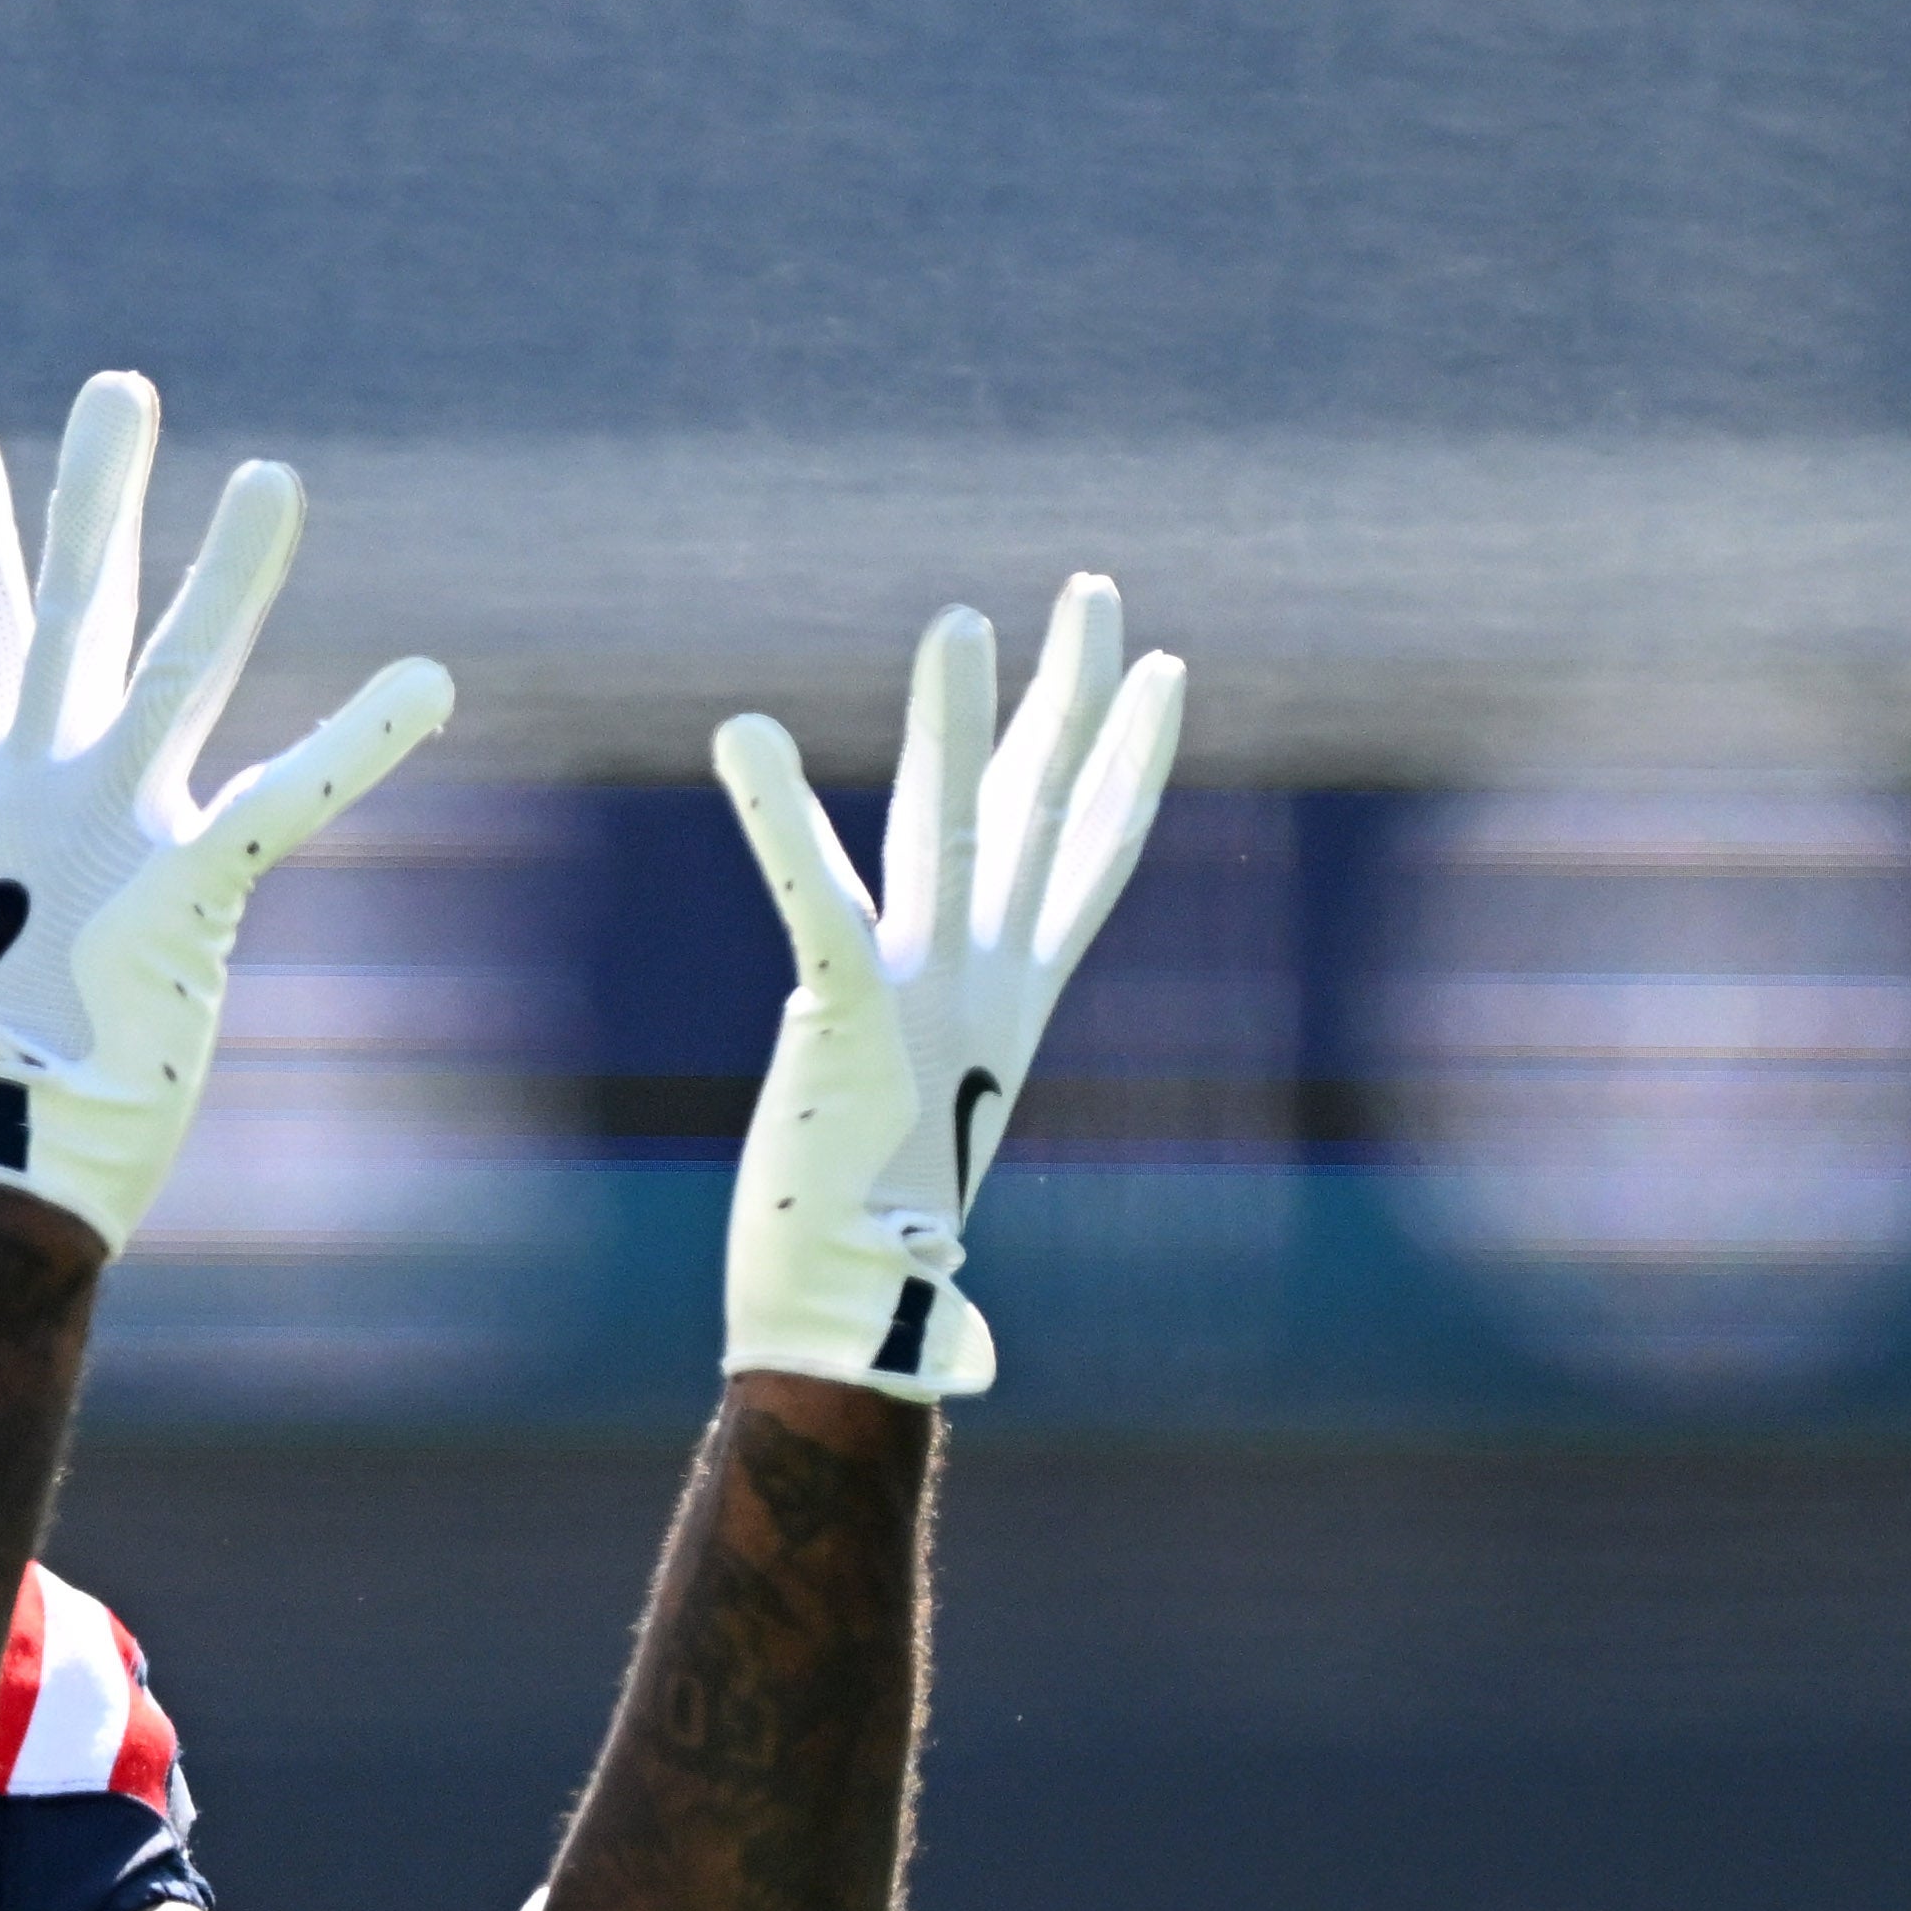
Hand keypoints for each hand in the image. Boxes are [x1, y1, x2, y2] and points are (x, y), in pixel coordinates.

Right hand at [0, 371, 454, 1254]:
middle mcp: (36, 790)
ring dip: (230, 573)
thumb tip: (19, 894)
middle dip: (94, 495)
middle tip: (121, 388)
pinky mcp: (181, 890)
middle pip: (71, 612)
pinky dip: (360, 738)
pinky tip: (427, 684)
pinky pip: (284, 797)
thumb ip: (23, 885)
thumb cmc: (4, 1082)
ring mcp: (106, 831)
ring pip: (175, 671)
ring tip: (276, 476)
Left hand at [713, 575, 1184, 1397]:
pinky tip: (746, 736)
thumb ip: (936, 1083)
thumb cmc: (868, 1244)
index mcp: (1010, 1000)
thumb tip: (965, 1090)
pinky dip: (778, 814)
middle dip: (1076, 695)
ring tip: (962, 618)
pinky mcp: (845, 1021)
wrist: (848, 1320)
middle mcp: (985, 984)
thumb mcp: (922, 1125)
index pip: (1088, 856)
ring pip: (953, 829)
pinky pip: (813, 895)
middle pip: (1043, 809)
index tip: (1164, 675)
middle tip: (1098, 590)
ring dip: (955, 721)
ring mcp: (924, 998)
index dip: (1129, 762)